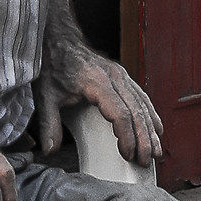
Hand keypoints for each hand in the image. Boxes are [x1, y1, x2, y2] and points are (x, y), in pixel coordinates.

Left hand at [37, 49, 164, 170]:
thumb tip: (49, 151)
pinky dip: (150, 114)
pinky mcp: (122, 75)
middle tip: (144, 161)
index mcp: (95, 81)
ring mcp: (120, 74)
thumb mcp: (44, 94)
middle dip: (143, 138)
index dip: (127, 136)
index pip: (119, 113)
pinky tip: (156, 129)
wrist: (58, 39)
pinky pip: (141, 96)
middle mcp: (113, 76)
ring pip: (142, 103)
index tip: (127, 154)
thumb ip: (48, 123)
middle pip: (136, 110)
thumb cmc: (52, 66)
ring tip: (155, 153)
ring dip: (151, 129)